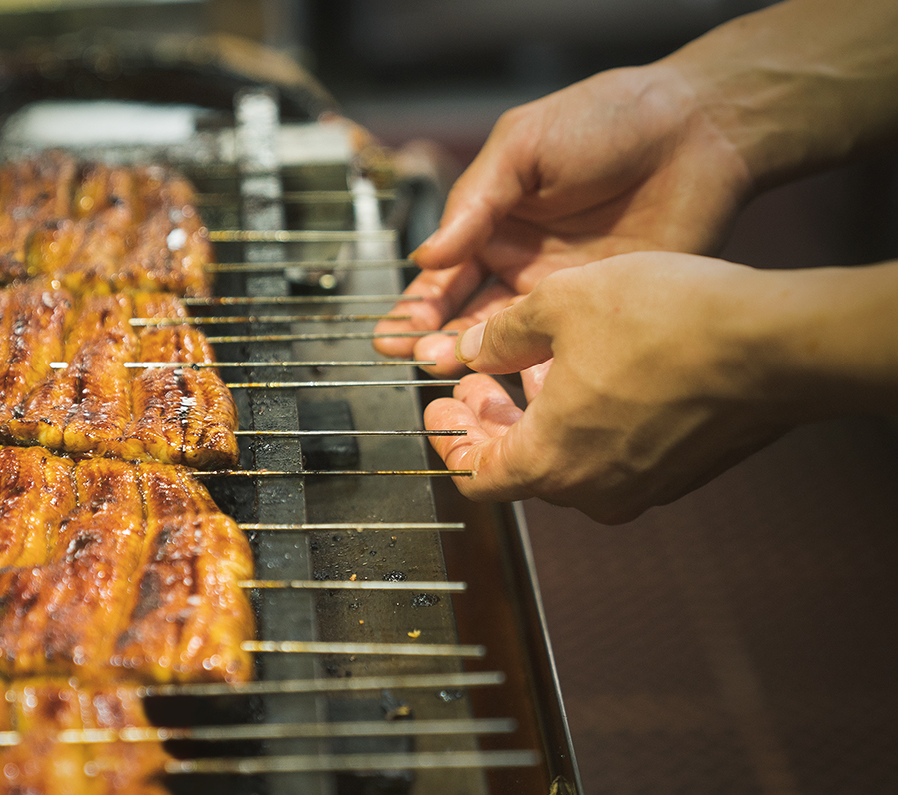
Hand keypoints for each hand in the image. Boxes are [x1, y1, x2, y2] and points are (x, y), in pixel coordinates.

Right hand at [374, 63, 751, 376]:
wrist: (695, 131)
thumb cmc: (604, 121)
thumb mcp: (521, 146)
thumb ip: (474, 202)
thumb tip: (426, 256)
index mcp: (491, 226)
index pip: (441, 278)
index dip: (415, 307)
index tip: (392, 334)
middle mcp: (520, 267)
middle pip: (466, 319)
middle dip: (437, 342)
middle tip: (423, 358)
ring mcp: (561, 296)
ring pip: (507, 342)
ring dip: (477, 361)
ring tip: (455, 370)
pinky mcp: (602, 314)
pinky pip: (562, 351)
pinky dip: (535, 370)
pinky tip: (515, 382)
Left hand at [425, 252, 793, 522]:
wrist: (777, 343)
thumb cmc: (669, 322)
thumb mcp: (558, 305)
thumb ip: (501, 335)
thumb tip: (470, 350)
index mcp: (550, 462)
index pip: (474, 475)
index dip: (449, 440)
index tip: (440, 409)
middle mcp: (594, 490)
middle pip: (518, 468)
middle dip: (490, 422)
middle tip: (476, 383)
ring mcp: (643, 487)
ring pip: (569, 461)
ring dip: (539, 419)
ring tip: (534, 367)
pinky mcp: (682, 472)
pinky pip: (615, 456)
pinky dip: (588, 423)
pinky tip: (592, 374)